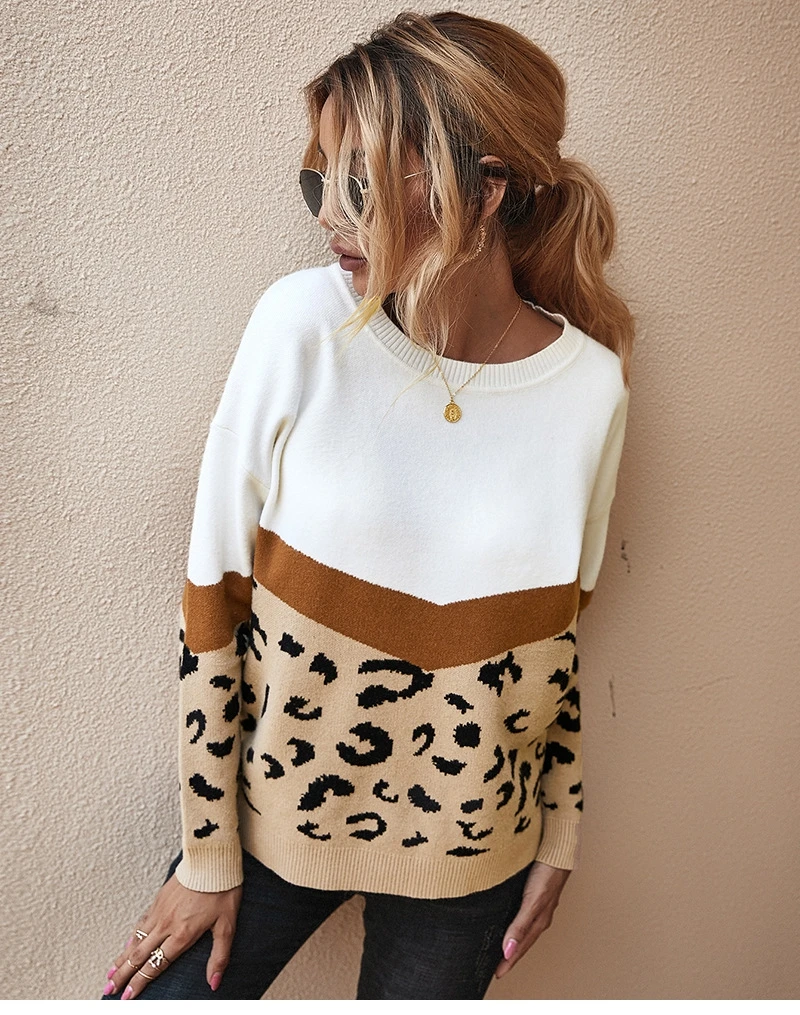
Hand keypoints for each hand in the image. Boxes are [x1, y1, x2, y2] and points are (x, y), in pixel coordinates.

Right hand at [102, 873, 242, 999]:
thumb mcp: (227, 925)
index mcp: (182, 934)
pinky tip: (127, 942)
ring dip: (122, 958)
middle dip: (123, 976)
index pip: (155, 965)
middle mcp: (166, 924)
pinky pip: (141, 922)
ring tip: (110, 973)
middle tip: (109, 991)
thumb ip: (219, 956)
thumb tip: (214, 983)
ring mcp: (160, 911)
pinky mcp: (159, 898)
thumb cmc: (223, 889)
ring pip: (136, 939)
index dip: (140, 983)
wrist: (212, 858)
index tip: (127, 997)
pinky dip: (131, 936)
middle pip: (139, 956)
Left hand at [494, 860, 571, 978]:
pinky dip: (515, 924)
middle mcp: (539, 916)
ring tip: (502, 949)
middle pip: (522, 941)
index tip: (498, 974)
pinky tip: (509, 920)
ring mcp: (538, 905)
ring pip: (523, 929)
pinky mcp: (534, 893)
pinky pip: (523, 915)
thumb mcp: (532, 902)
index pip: (520, 948)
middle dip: (510, 955)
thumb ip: (520, 925)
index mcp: (539, 921)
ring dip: (513, 941)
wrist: (558, 850)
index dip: (509, 962)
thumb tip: (508, 951)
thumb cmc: (547, 873)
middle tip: (498, 967)